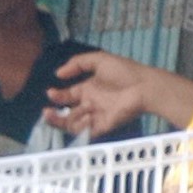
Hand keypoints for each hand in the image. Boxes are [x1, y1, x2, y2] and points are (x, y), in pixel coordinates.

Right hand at [45, 52, 192, 136]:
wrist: (145, 87)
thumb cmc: (125, 72)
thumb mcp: (100, 60)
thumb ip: (78, 63)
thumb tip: (58, 73)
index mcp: (89, 89)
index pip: (67, 96)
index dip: (56, 96)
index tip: (51, 93)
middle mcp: (90, 104)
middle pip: (67, 113)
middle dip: (54, 114)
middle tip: (47, 110)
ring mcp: (97, 116)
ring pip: (72, 124)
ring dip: (62, 120)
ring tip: (61, 112)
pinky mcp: (104, 126)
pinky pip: (86, 131)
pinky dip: (79, 127)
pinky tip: (82, 116)